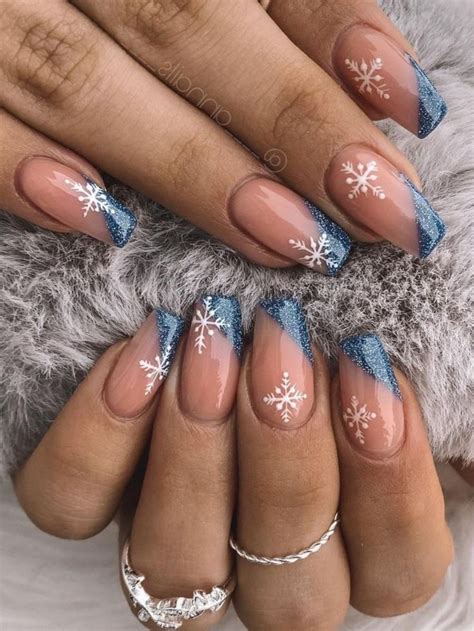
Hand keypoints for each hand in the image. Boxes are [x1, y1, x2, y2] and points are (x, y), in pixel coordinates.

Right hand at [1, 0, 446, 270]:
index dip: (337, 28)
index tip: (410, 108)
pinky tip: (105, 226)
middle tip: (382, 210)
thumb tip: (366, 88)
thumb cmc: (107, 1)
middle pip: (185, 25)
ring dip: (194, 169)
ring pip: (83, 80)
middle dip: (294, 122)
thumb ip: (261, 15)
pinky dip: (24, 174)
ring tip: (291, 241)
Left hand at [14, 296, 452, 628]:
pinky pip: (72, 501)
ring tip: (212, 345)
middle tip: (285, 345)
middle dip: (291, 465)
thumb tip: (470, 451)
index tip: (374, 373)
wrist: (239, 270)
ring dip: (198, 458)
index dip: (391, 489)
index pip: (396, 569)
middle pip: (289, 593)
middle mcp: (263, 556)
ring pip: (178, 566)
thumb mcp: (398, 347)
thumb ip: (439, 400)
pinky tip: (144, 353)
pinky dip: (101, 437)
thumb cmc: (333, 309)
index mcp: (356, 538)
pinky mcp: (94, 486)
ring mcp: (173, 527)